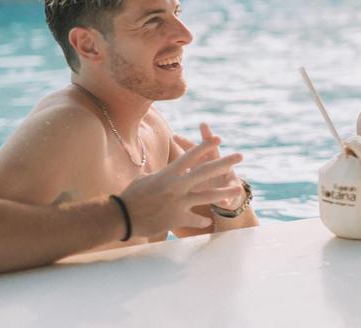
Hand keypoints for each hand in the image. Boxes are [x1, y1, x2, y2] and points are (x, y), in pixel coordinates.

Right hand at [119, 137, 242, 237]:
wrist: (120, 217)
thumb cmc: (130, 196)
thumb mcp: (147, 179)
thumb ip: (162, 175)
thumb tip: (168, 172)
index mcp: (168, 174)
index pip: (190, 156)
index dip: (205, 146)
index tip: (218, 139)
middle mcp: (176, 185)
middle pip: (205, 172)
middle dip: (224, 163)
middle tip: (240, 156)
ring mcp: (178, 202)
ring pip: (207, 196)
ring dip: (224, 192)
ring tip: (238, 189)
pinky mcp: (176, 218)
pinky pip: (194, 219)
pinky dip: (201, 220)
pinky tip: (208, 222)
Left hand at [174, 123, 243, 210]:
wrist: (223, 197)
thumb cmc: (202, 186)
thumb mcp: (191, 180)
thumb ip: (180, 172)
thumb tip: (158, 170)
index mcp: (201, 162)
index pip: (191, 150)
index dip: (183, 143)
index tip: (173, 136)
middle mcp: (213, 164)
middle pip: (210, 149)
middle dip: (207, 137)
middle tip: (203, 124)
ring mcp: (224, 174)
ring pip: (224, 167)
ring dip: (226, 162)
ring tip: (235, 155)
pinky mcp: (231, 189)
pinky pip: (227, 195)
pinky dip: (225, 200)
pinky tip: (225, 203)